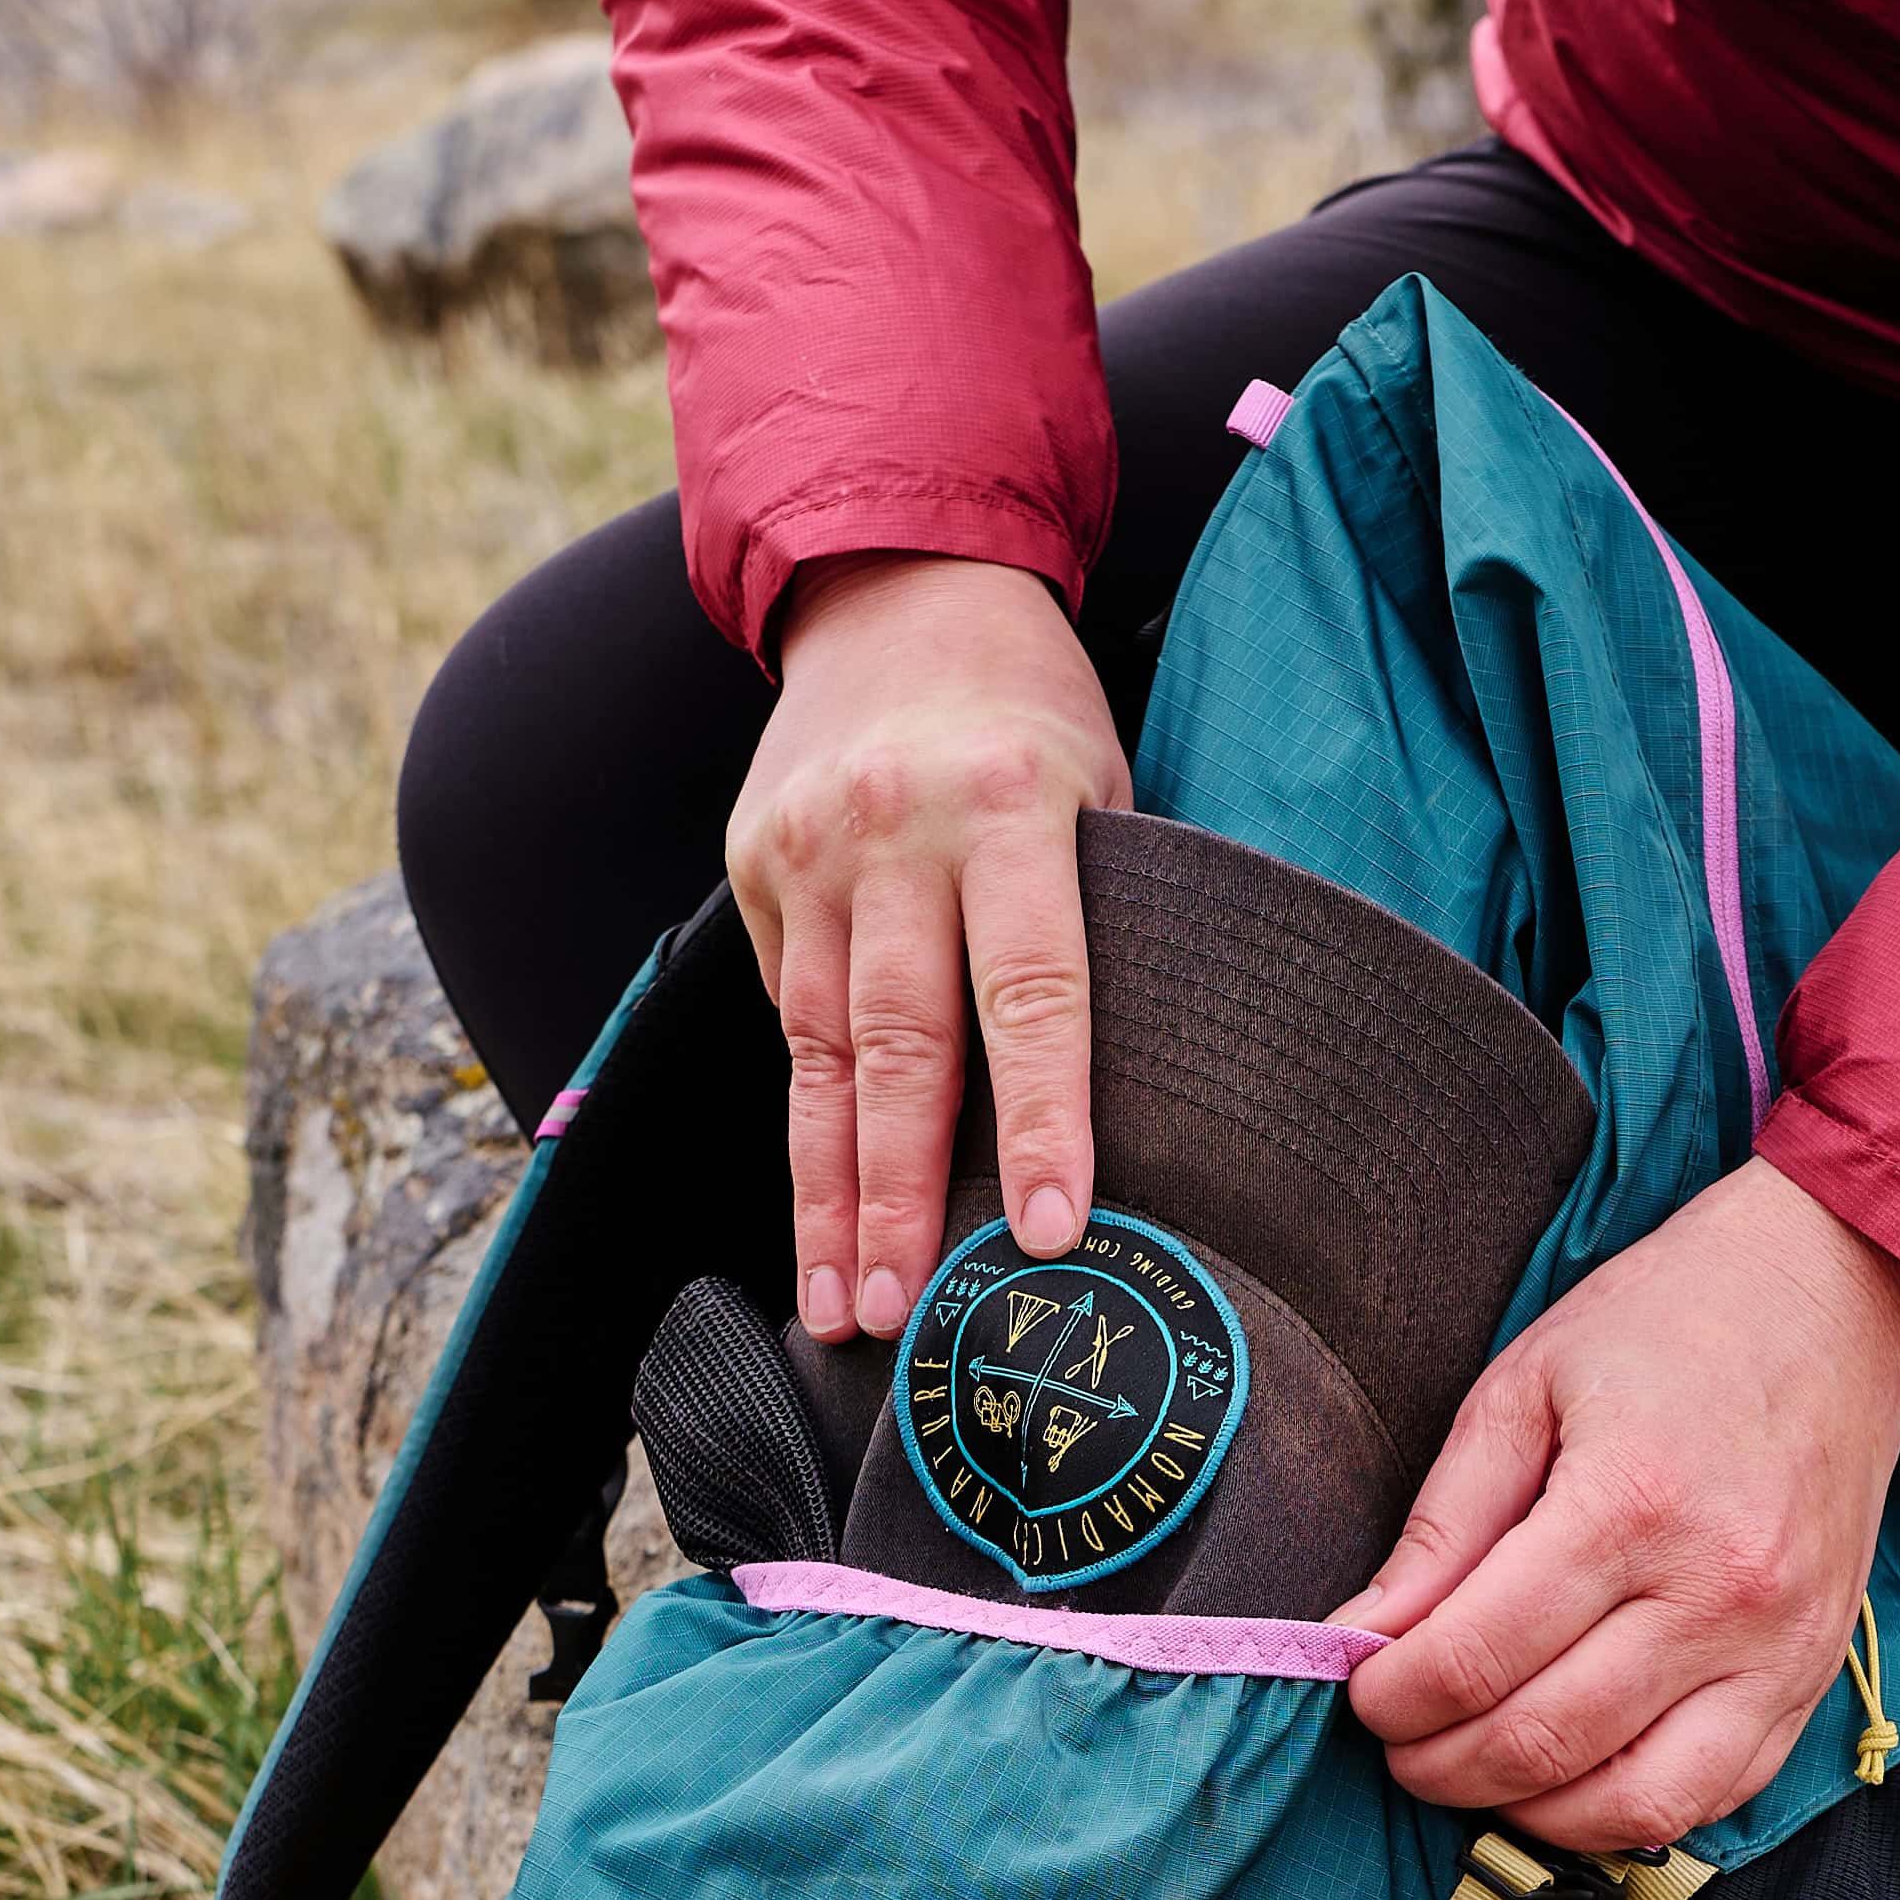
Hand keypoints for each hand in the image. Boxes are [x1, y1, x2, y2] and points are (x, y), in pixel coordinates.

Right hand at [727, 552, 1132, 1343]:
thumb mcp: (1103, 789)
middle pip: (898, 1046)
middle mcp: (897, 831)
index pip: (1033, 995)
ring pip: (819, 1055)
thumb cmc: (1030, 713)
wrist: (897, 585)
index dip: (1038, 1123)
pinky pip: (787, 1014)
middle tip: (898, 1314)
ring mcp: (811, 851)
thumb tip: (1143, 1100)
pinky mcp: (755, 867)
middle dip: (895, 1197)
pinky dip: (807, 1114)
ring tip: (840, 1302)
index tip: (1045, 1231)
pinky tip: (819, 1207)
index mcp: (1013, 807)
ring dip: (827, 1192)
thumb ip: (1101, 923)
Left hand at [1335, 1162, 1899, 1855]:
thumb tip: (1367, 1635)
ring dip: (1527, 1810)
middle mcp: (1717, 1592)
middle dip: (1439, 1764)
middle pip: (1542, 1741)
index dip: (1393, 1697)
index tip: (1362, 1688)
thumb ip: (1443, 1525)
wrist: (1838, 1300)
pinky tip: (1570, 1777)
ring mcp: (1778, 1649)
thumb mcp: (1523, 1388)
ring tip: (1474, 1769)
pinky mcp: (1813, 1678)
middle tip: (1400, 1742)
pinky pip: (1712, 1798)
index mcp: (1631, 1503)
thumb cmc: (1669, 1329)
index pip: (1475, 1658)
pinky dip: (1625, 1811)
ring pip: (1631, 1803)